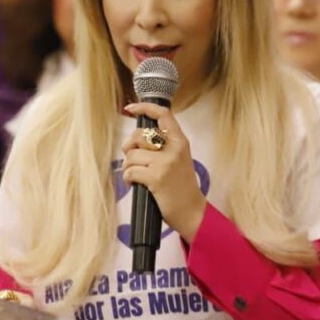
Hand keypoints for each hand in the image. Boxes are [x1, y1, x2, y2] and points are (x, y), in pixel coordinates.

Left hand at [122, 103, 206, 241]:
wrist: (192, 211)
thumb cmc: (181, 186)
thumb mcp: (179, 159)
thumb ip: (164, 145)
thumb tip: (136, 137)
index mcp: (180, 141)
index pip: (163, 115)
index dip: (144, 108)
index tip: (130, 108)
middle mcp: (174, 149)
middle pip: (139, 135)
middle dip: (128, 147)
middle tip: (132, 158)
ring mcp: (165, 163)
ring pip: (131, 155)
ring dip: (128, 167)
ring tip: (136, 176)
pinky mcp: (156, 178)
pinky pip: (130, 171)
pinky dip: (128, 179)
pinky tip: (135, 184)